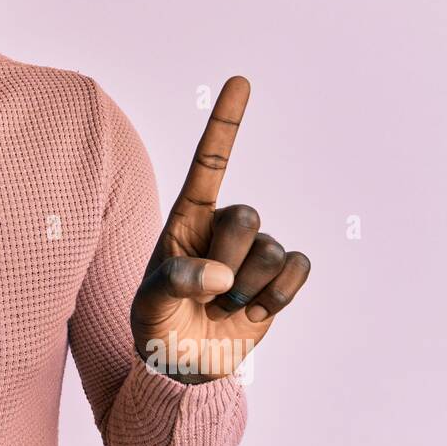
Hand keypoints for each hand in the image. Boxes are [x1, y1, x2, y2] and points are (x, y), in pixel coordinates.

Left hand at [130, 77, 311, 382]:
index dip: (226, 123)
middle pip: (246, 217)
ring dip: (249, 289)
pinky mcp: (280, 278)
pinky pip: (298, 270)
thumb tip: (219, 276)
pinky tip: (253, 313)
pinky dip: (278, 298)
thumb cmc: (157, 326)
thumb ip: (172, 284)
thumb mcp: (148, 307)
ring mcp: (254, 251)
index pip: (208, 164)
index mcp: (186, 220)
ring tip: (225, 306)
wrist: (185, 365)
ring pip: (272, 251)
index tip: (241, 81)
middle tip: (207, 293)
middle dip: (228, 261)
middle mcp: (223, 227)